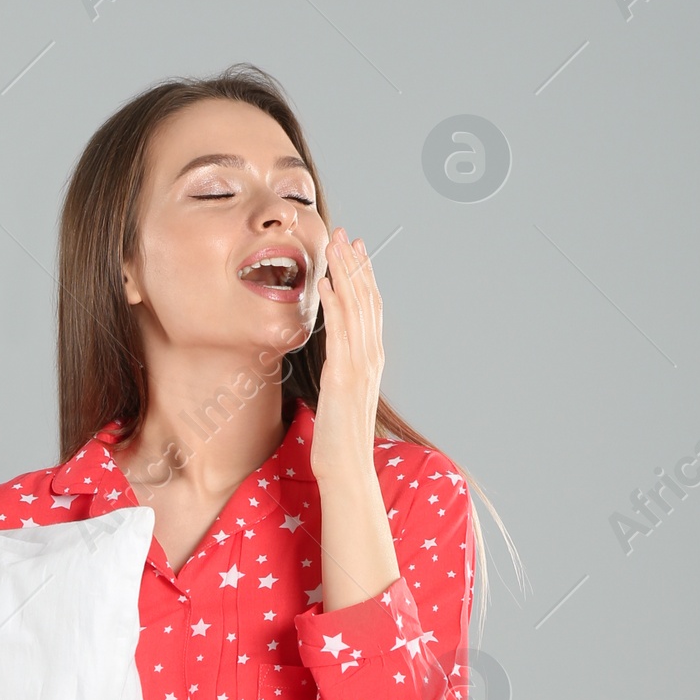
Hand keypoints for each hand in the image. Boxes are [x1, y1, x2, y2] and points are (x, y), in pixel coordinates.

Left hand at [310, 226, 383, 480]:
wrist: (346, 465)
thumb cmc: (339, 435)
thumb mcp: (340, 393)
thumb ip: (340, 367)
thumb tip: (331, 352)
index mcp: (371, 358)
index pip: (371, 307)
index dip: (364, 276)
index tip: (355, 250)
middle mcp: (371, 356)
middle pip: (367, 300)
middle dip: (356, 264)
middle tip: (345, 234)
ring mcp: (360, 364)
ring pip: (357, 309)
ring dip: (346, 274)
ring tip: (336, 246)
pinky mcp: (345, 375)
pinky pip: (342, 331)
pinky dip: (337, 303)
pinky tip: (329, 283)